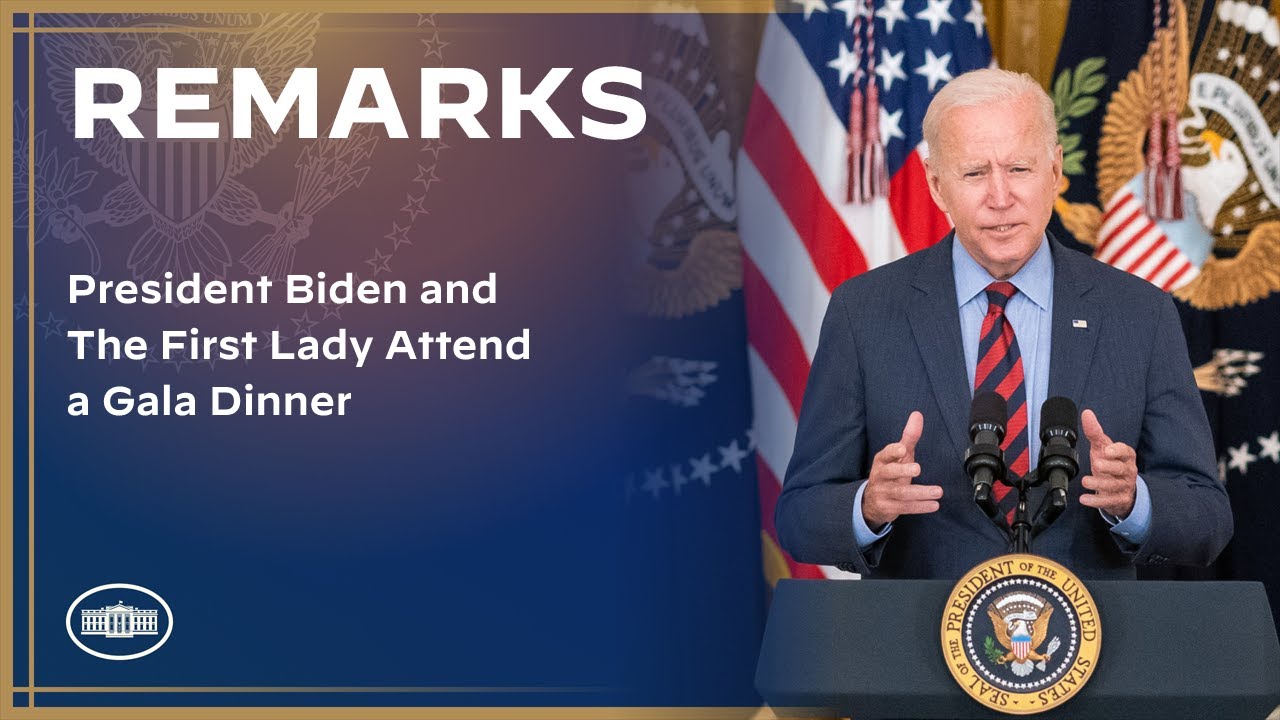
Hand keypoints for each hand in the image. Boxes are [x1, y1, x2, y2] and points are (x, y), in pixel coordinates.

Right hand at [861, 411, 941, 529]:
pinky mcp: (888, 507)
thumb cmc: (890, 472)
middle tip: (918, 468)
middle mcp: (880, 476)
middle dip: (903, 471)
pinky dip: (920, 506)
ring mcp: (883, 493)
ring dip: (920, 492)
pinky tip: (934, 505)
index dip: (893, 452)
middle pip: (889, 473)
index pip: (886, 454)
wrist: (872, 501)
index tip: (903, 449)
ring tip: (938, 491)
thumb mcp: (899, 454)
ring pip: (900, 493)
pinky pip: (905, 507)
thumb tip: (917, 414)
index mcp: (882, 461)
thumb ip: (909, 436)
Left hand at [1079, 409, 1137, 517]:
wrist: (1120, 489)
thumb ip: (1095, 432)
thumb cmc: (1111, 464)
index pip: (1126, 451)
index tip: (1106, 450)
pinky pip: (1109, 501)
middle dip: (1110, 467)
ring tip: (1085, 482)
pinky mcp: (1118, 500)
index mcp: (1126, 457)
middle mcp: (1127, 471)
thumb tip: (1086, 413)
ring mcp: (1124, 487)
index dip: (1117, 451)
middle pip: (1122, 469)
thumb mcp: (1103, 448)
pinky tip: (1084, 499)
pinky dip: (1096, 501)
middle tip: (1097, 464)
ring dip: (1099, 484)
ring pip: (1115, 486)